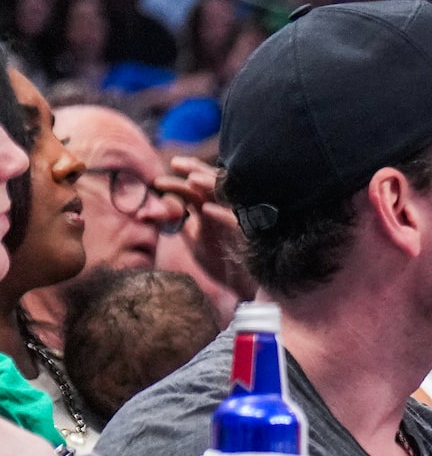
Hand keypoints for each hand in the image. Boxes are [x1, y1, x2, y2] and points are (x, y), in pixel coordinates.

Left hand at [158, 159, 258, 299]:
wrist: (244, 291)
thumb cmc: (222, 267)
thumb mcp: (195, 244)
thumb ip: (183, 226)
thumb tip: (166, 207)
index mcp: (213, 212)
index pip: (196, 189)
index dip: (178, 182)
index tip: (158, 182)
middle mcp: (227, 212)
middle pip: (213, 183)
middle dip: (195, 170)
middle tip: (176, 164)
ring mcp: (239, 222)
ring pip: (228, 196)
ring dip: (211, 186)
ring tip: (192, 180)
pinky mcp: (249, 237)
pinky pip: (237, 222)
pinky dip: (222, 215)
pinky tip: (206, 210)